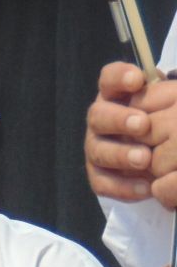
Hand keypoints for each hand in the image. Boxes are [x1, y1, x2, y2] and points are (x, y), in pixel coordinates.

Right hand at [85, 62, 176, 208]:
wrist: (164, 155)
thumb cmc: (170, 122)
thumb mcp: (172, 105)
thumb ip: (171, 97)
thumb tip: (175, 91)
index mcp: (117, 95)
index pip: (110, 79)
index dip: (118, 78)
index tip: (136, 80)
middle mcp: (102, 120)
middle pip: (98, 115)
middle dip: (119, 120)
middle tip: (143, 124)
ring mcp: (97, 147)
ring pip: (98, 150)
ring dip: (120, 154)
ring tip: (144, 159)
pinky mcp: (99, 174)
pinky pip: (102, 182)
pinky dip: (123, 186)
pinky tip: (147, 188)